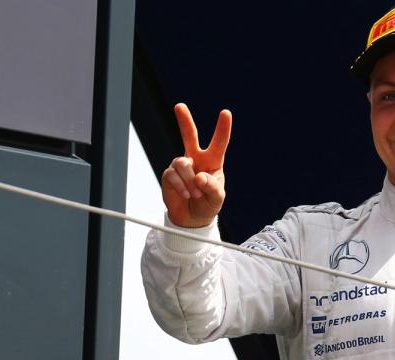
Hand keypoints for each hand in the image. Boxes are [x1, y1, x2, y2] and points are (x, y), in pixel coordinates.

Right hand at [162, 103, 231, 227]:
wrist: (191, 218)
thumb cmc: (208, 204)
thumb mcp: (217, 199)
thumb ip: (212, 188)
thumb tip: (199, 177)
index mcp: (212, 161)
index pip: (219, 142)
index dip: (222, 128)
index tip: (226, 113)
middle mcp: (196, 159)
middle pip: (189, 136)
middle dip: (184, 121)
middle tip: (179, 106)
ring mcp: (181, 166)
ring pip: (182, 163)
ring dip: (189, 180)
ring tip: (195, 193)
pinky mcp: (169, 175)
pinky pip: (173, 175)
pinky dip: (181, 186)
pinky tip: (185, 194)